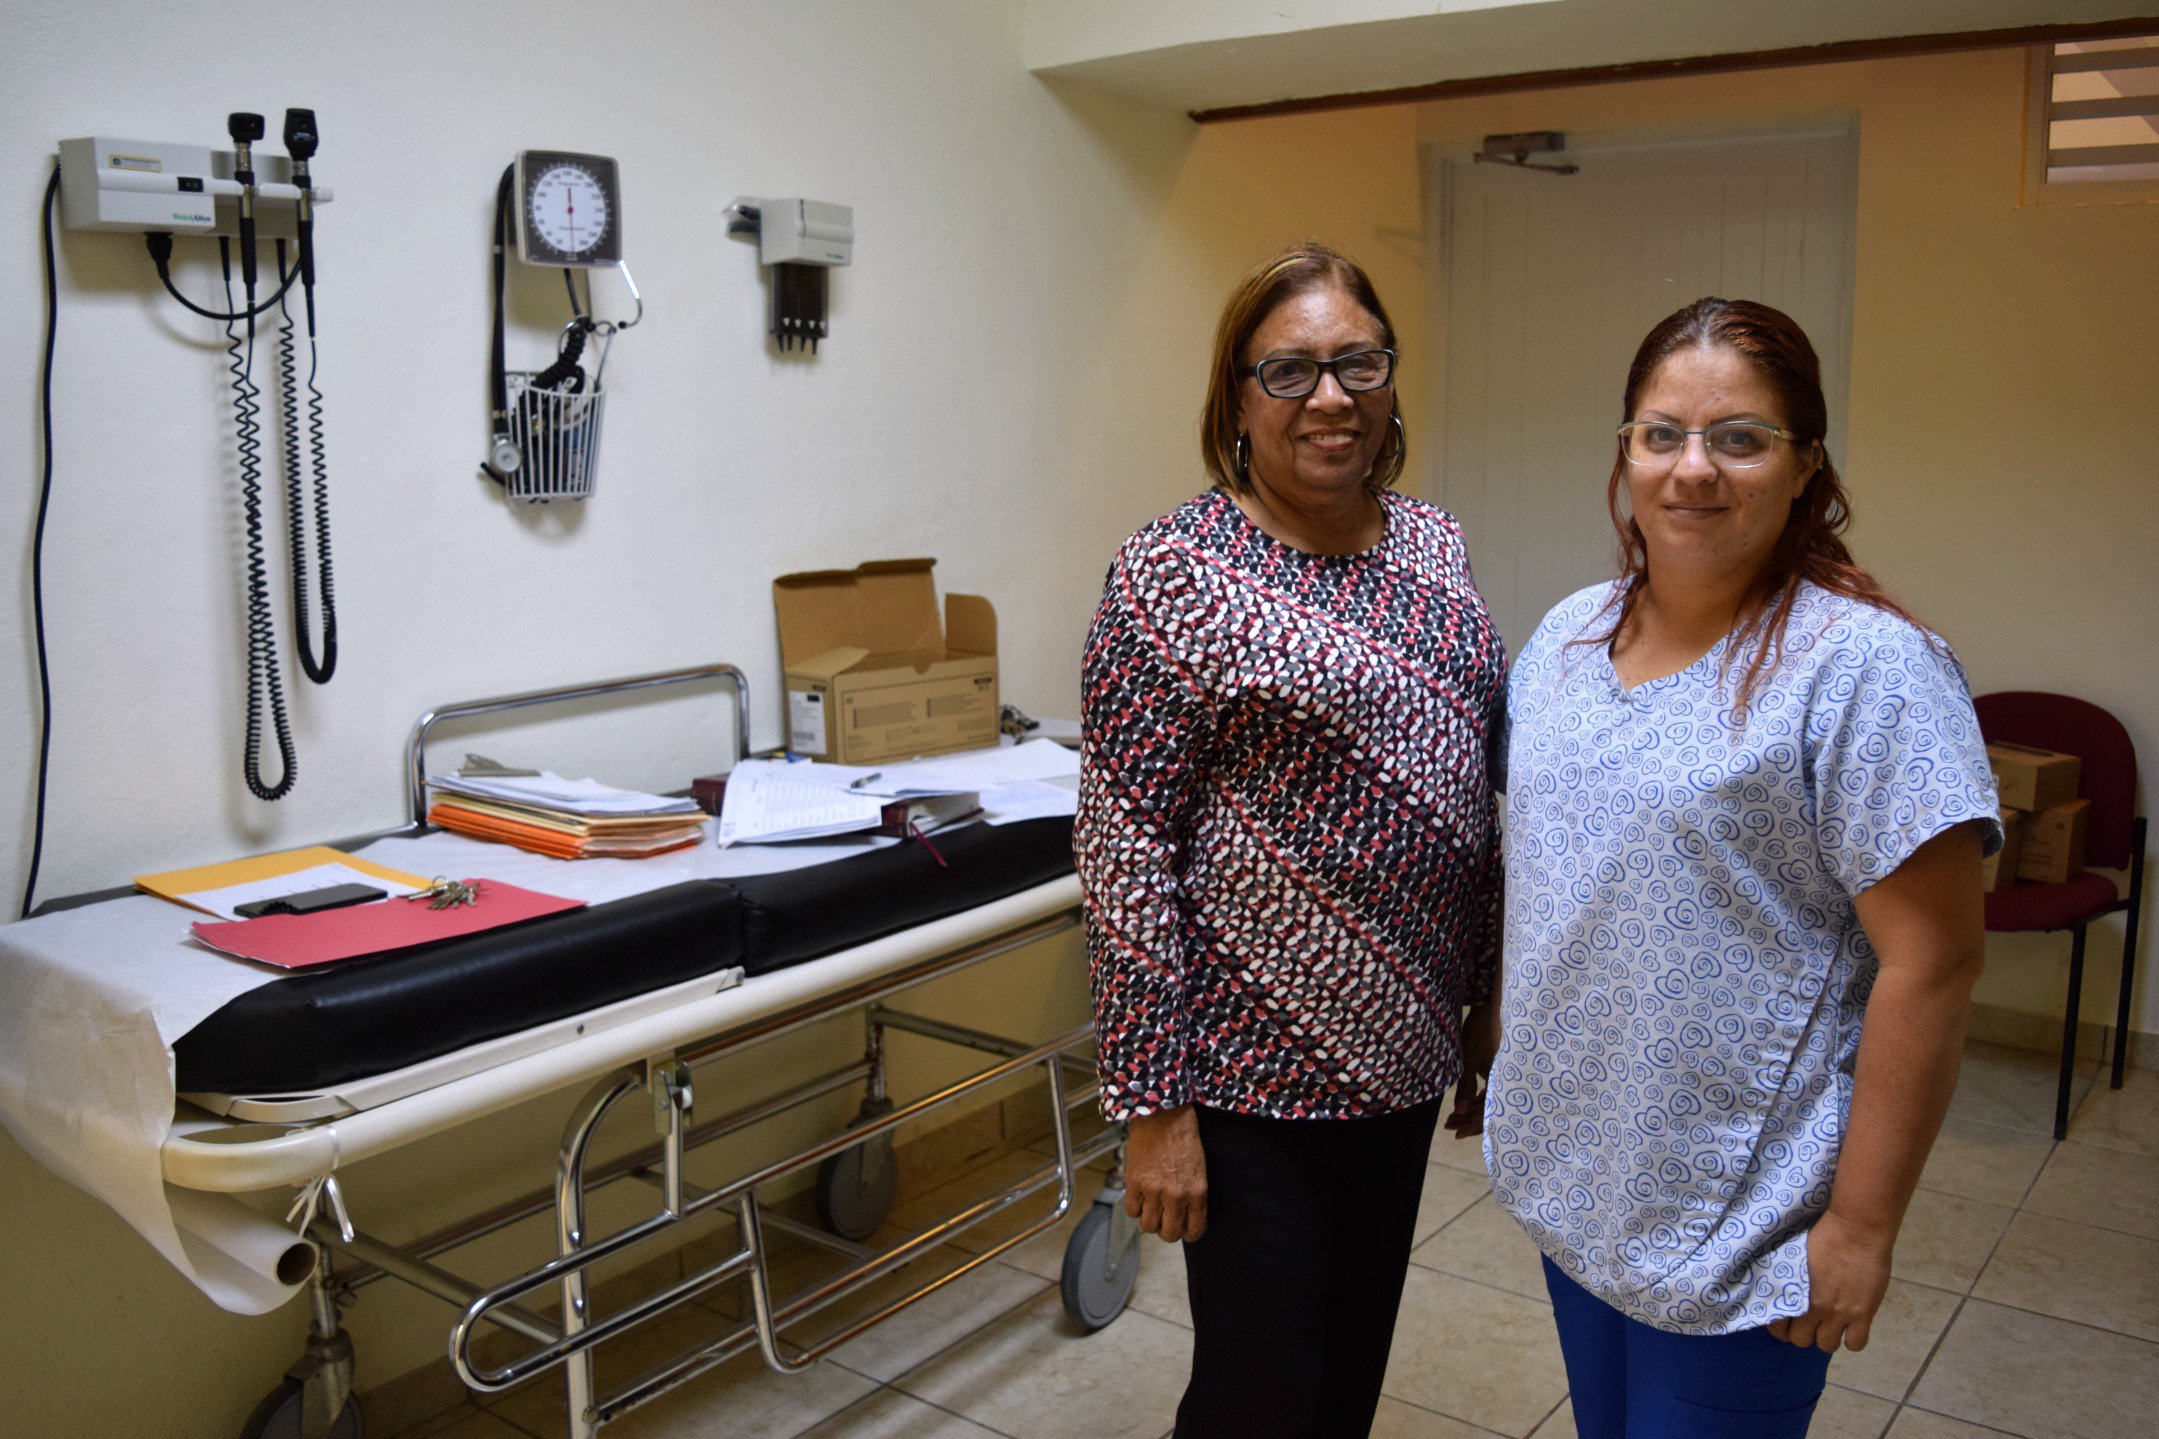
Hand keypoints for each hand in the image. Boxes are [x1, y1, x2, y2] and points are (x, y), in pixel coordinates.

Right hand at [1122, 1105, 1207, 1242]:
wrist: (1163, 1115)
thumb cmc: (1183, 1138)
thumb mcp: (1199, 1169)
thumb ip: (1194, 1195)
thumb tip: (1185, 1217)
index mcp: (1197, 1192)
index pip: (1195, 1231)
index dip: (1188, 1233)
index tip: (1184, 1227)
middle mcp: (1176, 1195)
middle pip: (1169, 1235)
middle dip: (1167, 1230)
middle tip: (1165, 1219)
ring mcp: (1154, 1190)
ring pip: (1148, 1226)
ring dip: (1149, 1220)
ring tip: (1151, 1207)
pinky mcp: (1134, 1182)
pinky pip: (1132, 1211)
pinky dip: (1135, 1207)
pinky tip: (1140, 1196)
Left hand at [1443, 1002, 1500, 1140]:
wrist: (1493, 1006)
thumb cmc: (1480, 1031)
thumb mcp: (1468, 1059)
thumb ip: (1465, 1085)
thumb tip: (1459, 1112)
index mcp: (1505, 1082)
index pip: (1490, 1113)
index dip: (1473, 1126)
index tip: (1456, 1133)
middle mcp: (1511, 1083)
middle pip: (1491, 1110)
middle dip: (1469, 1120)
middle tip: (1449, 1126)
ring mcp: (1508, 1077)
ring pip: (1491, 1101)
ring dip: (1472, 1110)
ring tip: (1452, 1117)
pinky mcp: (1504, 1071)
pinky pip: (1493, 1091)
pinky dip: (1478, 1098)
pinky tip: (1464, 1103)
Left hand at [1769, 1210, 1893, 1351]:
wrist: (1856, 1229)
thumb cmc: (1824, 1235)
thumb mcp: (1796, 1257)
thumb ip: (1790, 1279)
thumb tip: (1782, 1289)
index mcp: (1794, 1291)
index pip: (1777, 1325)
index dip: (1781, 1328)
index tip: (1787, 1323)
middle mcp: (1813, 1306)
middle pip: (1800, 1340)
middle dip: (1803, 1334)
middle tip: (1809, 1325)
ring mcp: (1839, 1313)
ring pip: (1827, 1346)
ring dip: (1828, 1338)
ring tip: (1831, 1326)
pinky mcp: (1863, 1314)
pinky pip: (1856, 1344)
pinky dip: (1853, 1340)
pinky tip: (1852, 1328)